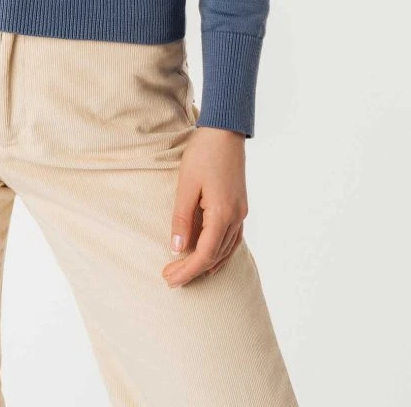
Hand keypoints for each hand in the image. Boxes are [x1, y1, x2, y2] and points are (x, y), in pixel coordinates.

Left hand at [161, 126, 246, 287]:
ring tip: (186, 272)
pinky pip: (232, 238)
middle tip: (170, 279)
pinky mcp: (240, 206)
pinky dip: (220, 252)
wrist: (225, 131)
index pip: (205, 254)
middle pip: (216, 256)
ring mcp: (241, 213)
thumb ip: (182, 218)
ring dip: (206, 264)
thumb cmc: (203, 154)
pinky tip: (209, 256)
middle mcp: (236, 217)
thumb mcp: (186, 185)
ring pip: (226, 250)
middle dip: (193, 270)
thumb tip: (177, 248)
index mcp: (222, 214)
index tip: (169, 279)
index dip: (187, 270)